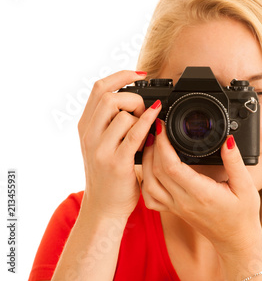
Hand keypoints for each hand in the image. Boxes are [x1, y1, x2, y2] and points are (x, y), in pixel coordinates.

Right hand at [77, 70, 161, 217]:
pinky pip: (134, 134)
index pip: (98, 89)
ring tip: (148, 129)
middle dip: (132, 97)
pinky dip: (147, 123)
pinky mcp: (117, 163)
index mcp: (86, 127)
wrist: (104, 207)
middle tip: (145, 109)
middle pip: (108, 97)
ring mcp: (100, 150)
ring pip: (121, 114)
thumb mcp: (103, 144)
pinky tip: (157, 120)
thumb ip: (112, 123)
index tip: (140, 74)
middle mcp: (89, 136)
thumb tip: (137, 100)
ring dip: (141, 115)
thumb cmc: (109, 174)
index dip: (120, 76)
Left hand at [141, 119, 261, 255]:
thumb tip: (227, 140)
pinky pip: (151, 197)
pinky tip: (151, 168)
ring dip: (146, 162)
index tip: (163, 127)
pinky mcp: (174, 210)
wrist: (236, 241)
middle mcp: (184, 201)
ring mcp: (176, 207)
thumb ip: (235, 162)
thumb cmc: (243, 215)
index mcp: (201, 193)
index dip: (163, 144)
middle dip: (152, 146)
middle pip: (156, 171)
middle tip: (156, 128)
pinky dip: (146, 181)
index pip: (172, 166)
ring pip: (149, 183)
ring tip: (152, 143)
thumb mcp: (246, 186)